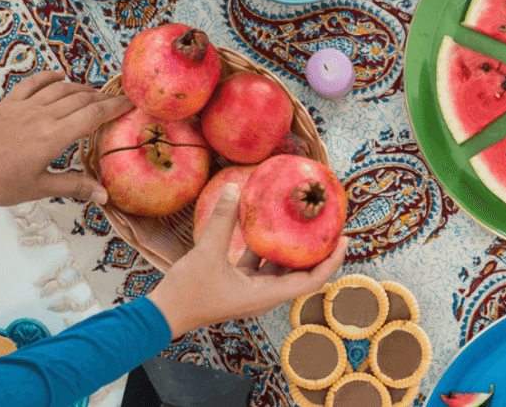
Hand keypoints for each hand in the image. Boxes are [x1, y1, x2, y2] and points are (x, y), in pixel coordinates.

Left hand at [0, 71, 131, 206]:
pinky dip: (48, 76)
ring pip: (60, 89)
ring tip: (93, 92)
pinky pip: (31, 83)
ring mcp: (24, 107)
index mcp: (54, 137)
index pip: (93, 114)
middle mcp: (43, 116)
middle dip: (103, 97)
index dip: (115, 107)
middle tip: (116, 101)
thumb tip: (103, 195)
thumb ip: (73, 187)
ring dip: (81, 88)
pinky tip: (59, 75)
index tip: (130, 104)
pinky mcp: (7, 104)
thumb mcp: (39, 188)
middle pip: (81, 98)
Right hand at [148, 183, 346, 338]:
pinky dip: (266, 247)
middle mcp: (264, 296)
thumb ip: (223, 220)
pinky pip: (260, 264)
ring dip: (291, 247)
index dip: (332, 260)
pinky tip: (265, 224)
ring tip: (302, 221)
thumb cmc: (187, 293)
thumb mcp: (206, 252)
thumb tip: (235, 188)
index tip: (345, 238)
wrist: (160, 316)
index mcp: (266, 296)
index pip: (313, 280)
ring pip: (280, 267)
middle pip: (302, 273)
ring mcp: (251, 291)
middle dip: (317, 251)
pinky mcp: (238, 284)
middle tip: (329, 225)